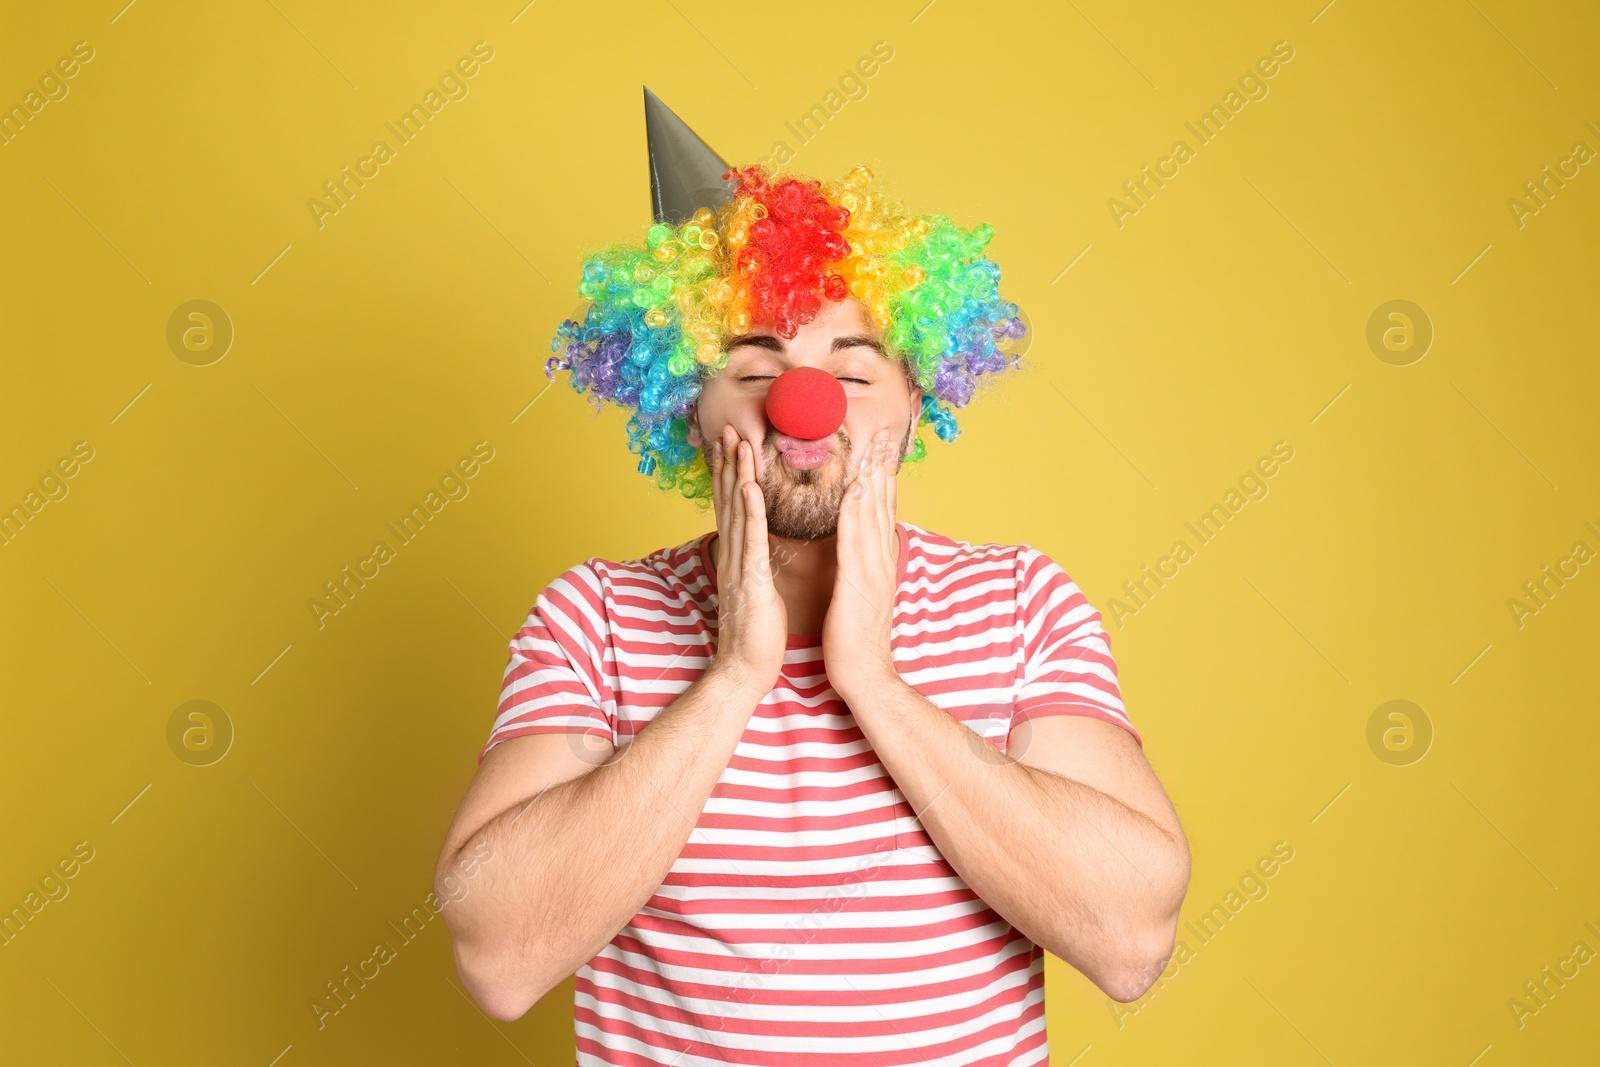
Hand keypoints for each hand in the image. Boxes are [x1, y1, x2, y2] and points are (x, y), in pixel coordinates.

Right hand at [706, 425, 787, 698]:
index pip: (731, 506)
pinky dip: (750, 511)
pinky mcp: (751, 581)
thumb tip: (754, 544)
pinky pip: (751, 541)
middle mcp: (733, 555)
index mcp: (737, 556)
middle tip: (727, 427)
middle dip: (728, 462)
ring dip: (737, 475)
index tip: (731, 442)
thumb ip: (752, 562)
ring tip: (738, 443)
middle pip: (728, 500)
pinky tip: (750, 487)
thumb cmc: (756, 633)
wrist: (745, 669)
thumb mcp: (755, 588)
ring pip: (738, 512)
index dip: (729, 472)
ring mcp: (739, 566)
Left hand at [822, 431, 900, 695]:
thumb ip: (862, 565)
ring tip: (871, 447)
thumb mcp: (860, 593)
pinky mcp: (857, 583)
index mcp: (878, 561)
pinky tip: (853, 491)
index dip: (881, 477)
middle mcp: (880, 559)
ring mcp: (872, 570)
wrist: (865, 674)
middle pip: (882, 504)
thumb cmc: (856, 637)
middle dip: (881, 467)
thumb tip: (861, 546)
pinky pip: (855, 541)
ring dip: (872, 479)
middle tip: (882, 432)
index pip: (881, 510)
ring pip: (872, 515)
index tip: (880, 447)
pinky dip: (855, 513)